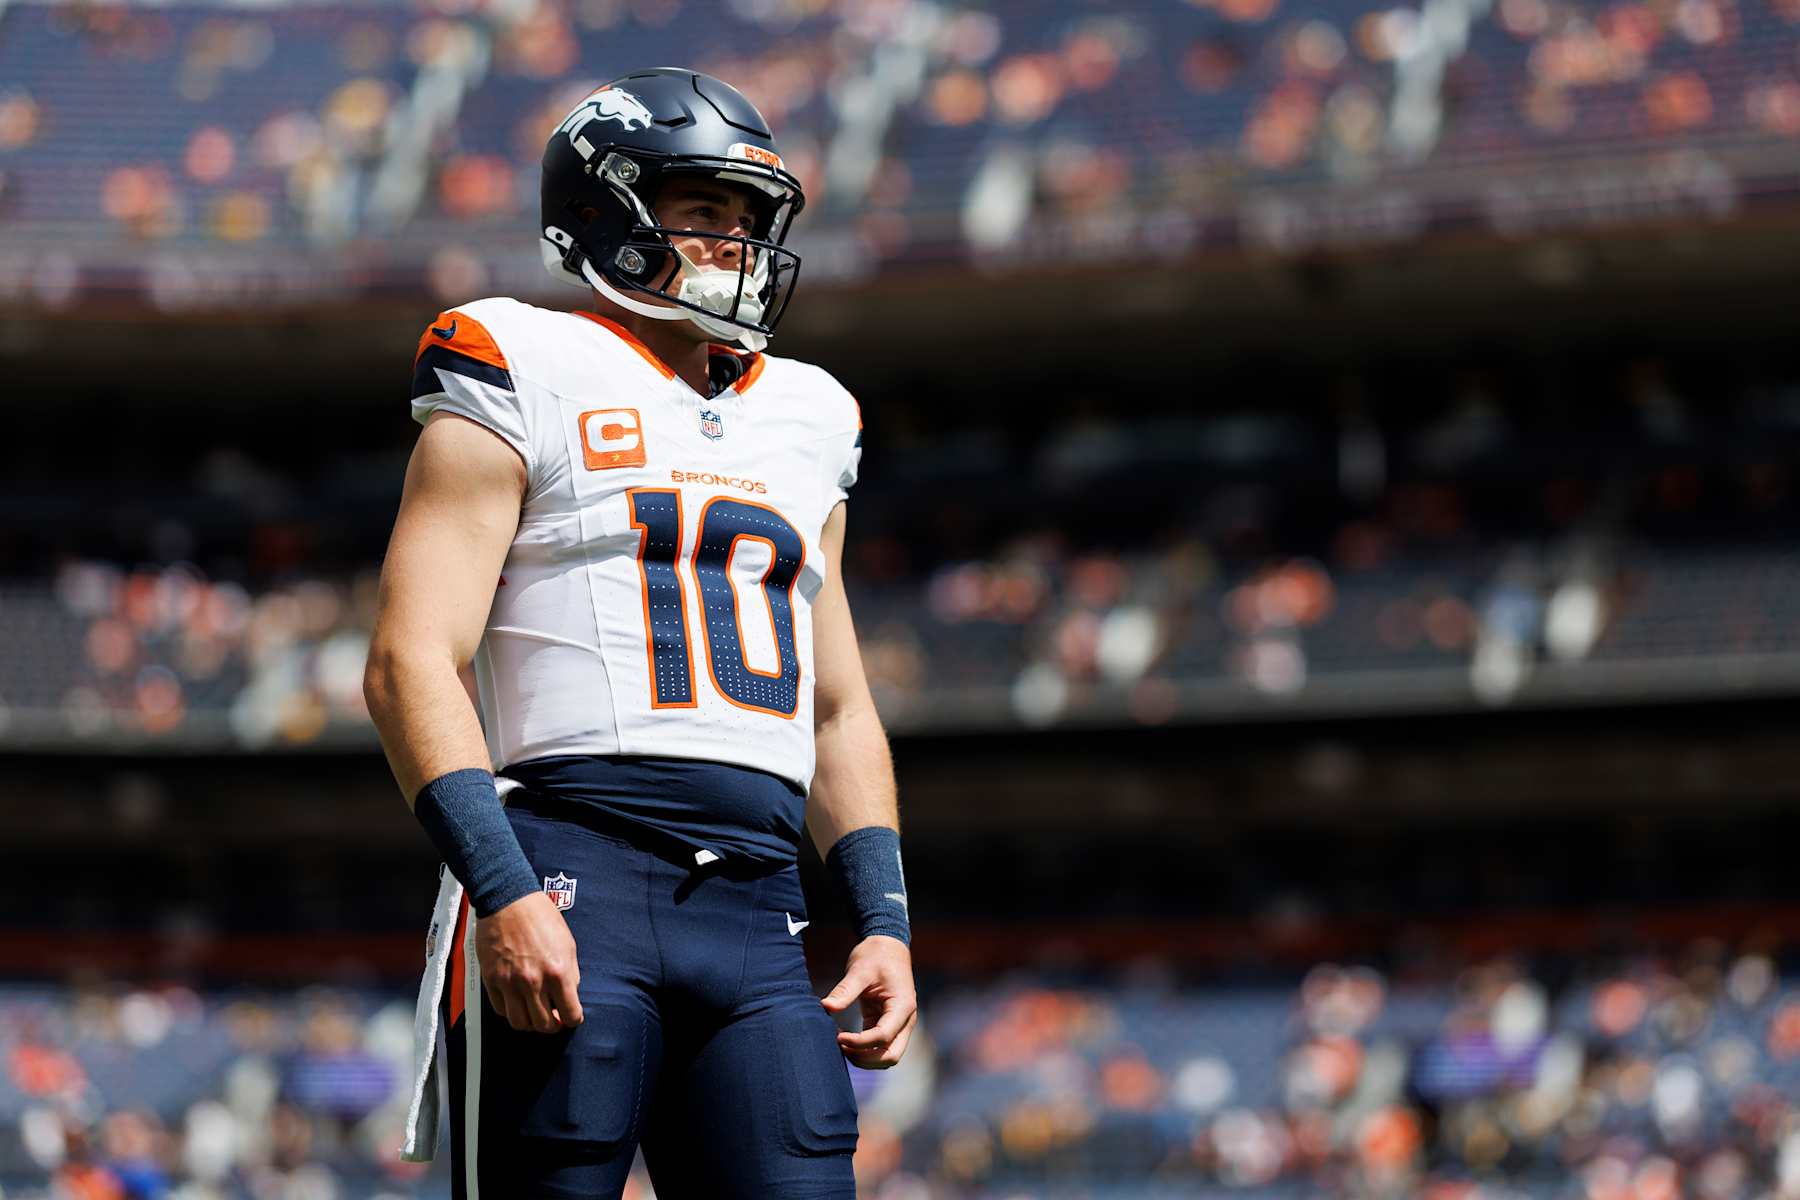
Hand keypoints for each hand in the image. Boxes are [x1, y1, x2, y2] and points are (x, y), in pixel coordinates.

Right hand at [475, 891, 583, 1033]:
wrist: (509, 900)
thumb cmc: (540, 917)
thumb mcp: (568, 944)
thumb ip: (570, 974)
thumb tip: (569, 996)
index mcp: (558, 972)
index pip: (571, 1015)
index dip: (573, 1019)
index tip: (570, 1016)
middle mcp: (534, 982)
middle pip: (544, 1026)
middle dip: (552, 1025)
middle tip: (552, 1016)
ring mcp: (510, 983)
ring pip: (520, 1023)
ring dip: (530, 1023)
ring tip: (534, 1012)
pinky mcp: (491, 980)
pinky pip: (501, 1010)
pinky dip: (510, 1011)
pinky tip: (517, 1000)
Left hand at [820, 935, 915, 1068]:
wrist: (888, 945)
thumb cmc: (876, 955)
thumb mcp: (860, 970)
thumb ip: (845, 991)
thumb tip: (825, 1007)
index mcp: (902, 1006)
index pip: (883, 1036)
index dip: (860, 1042)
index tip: (838, 1037)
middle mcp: (905, 1019)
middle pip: (891, 1056)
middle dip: (865, 1059)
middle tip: (840, 1048)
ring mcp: (899, 1024)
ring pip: (887, 1056)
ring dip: (865, 1058)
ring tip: (841, 1045)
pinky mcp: (887, 1023)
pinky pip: (879, 1046)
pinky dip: (864, 1050)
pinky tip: (844, 1040)